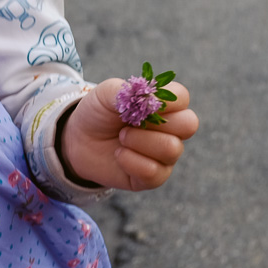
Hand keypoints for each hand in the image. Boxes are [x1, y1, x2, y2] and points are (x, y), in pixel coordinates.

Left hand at [61, 78, 198, 191]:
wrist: (78, 140)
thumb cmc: (98, 113)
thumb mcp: (106, 94)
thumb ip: (128, 91)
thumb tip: (151, 97)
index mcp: (163, 104)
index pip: (182, 97)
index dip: (164, 99)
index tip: (139, 101)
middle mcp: (171, 130)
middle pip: (189, 124)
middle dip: (156, 122)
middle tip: (130, 122)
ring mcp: (165, 155)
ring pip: (172, 148)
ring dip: (139, 141)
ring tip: (122, 138)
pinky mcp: (154, 177)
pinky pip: (155, 172)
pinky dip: (131, 161)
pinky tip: (119, 155)